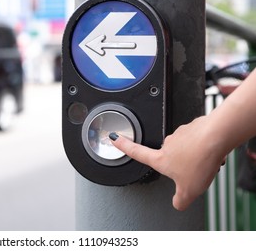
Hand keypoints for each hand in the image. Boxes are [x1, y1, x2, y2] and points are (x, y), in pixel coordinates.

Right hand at [110, 116, 226, 210]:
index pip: (137, 152)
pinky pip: (197, 139)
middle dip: (181, 163)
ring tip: (206, 163)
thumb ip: (179, 200)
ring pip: (186, 148)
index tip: (114, 138)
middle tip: (194, 171)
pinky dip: (204, 147)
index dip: (123, 146)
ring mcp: (181, 134)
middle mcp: (168, 144)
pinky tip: (212, 153)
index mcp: (161, 159)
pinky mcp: (194, 127)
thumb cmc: (200, 160)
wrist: (217, 136)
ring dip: (195, 156)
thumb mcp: (189, 191)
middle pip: (170, 155)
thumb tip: (177, 204)